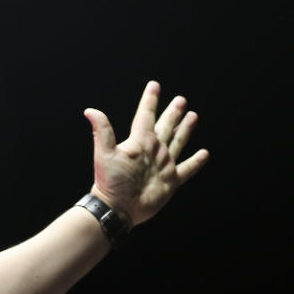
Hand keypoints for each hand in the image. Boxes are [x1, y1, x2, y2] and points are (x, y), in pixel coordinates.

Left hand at [84, 80, 209, 226]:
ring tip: (193, 116)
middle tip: (181, 99)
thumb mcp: (104, 154)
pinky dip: (196, 162)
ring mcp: (163, 165)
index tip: (154, 85)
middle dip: (173, 113)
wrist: (118, 207)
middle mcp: (152, 150)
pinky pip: (187, 169)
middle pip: (165, 126)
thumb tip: (89, 111)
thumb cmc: (110, 182)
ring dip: (185, 130)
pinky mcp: (170, 181)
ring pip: (177, 142)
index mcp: (139, 141)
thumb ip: (102, 131)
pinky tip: (204, 153)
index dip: (150, 101)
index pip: (146, 115)